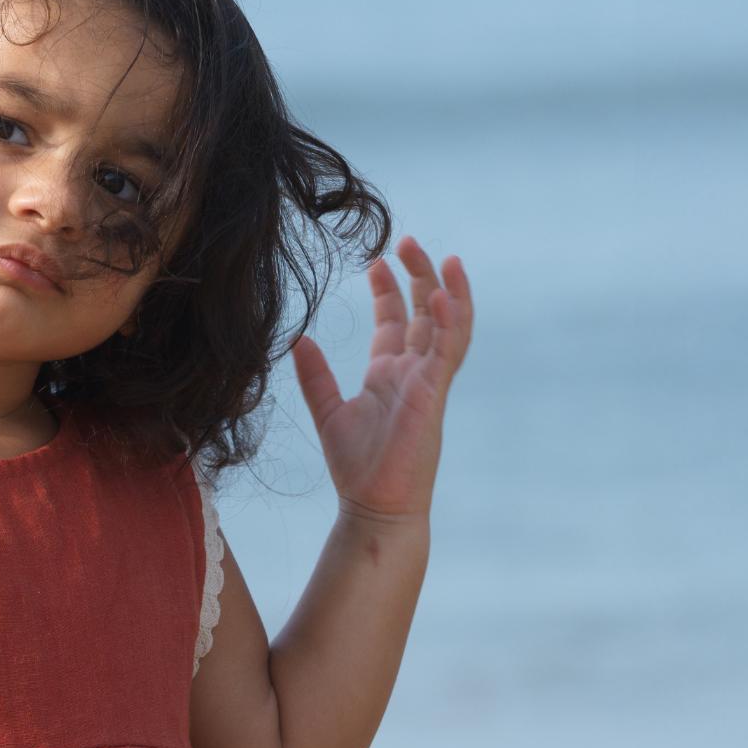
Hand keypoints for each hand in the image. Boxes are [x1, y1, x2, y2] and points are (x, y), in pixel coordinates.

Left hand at [290, 234, 472, 525]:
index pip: (395, 321)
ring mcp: (428, 382)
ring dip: (447, 291)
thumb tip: (298, 340)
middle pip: (425, 312)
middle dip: (419, 275)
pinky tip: (442, 296)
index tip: (378, 260)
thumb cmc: (356, 468)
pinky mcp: (434, 396)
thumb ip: (315, 376)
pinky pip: (448, 352)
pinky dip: (449, 322)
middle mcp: (413, 373)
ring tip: (443, 257)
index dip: (388, 289)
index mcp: (388, 374)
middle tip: (407, 241)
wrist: (374, 506)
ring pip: (448, 326)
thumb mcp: (328, 412)